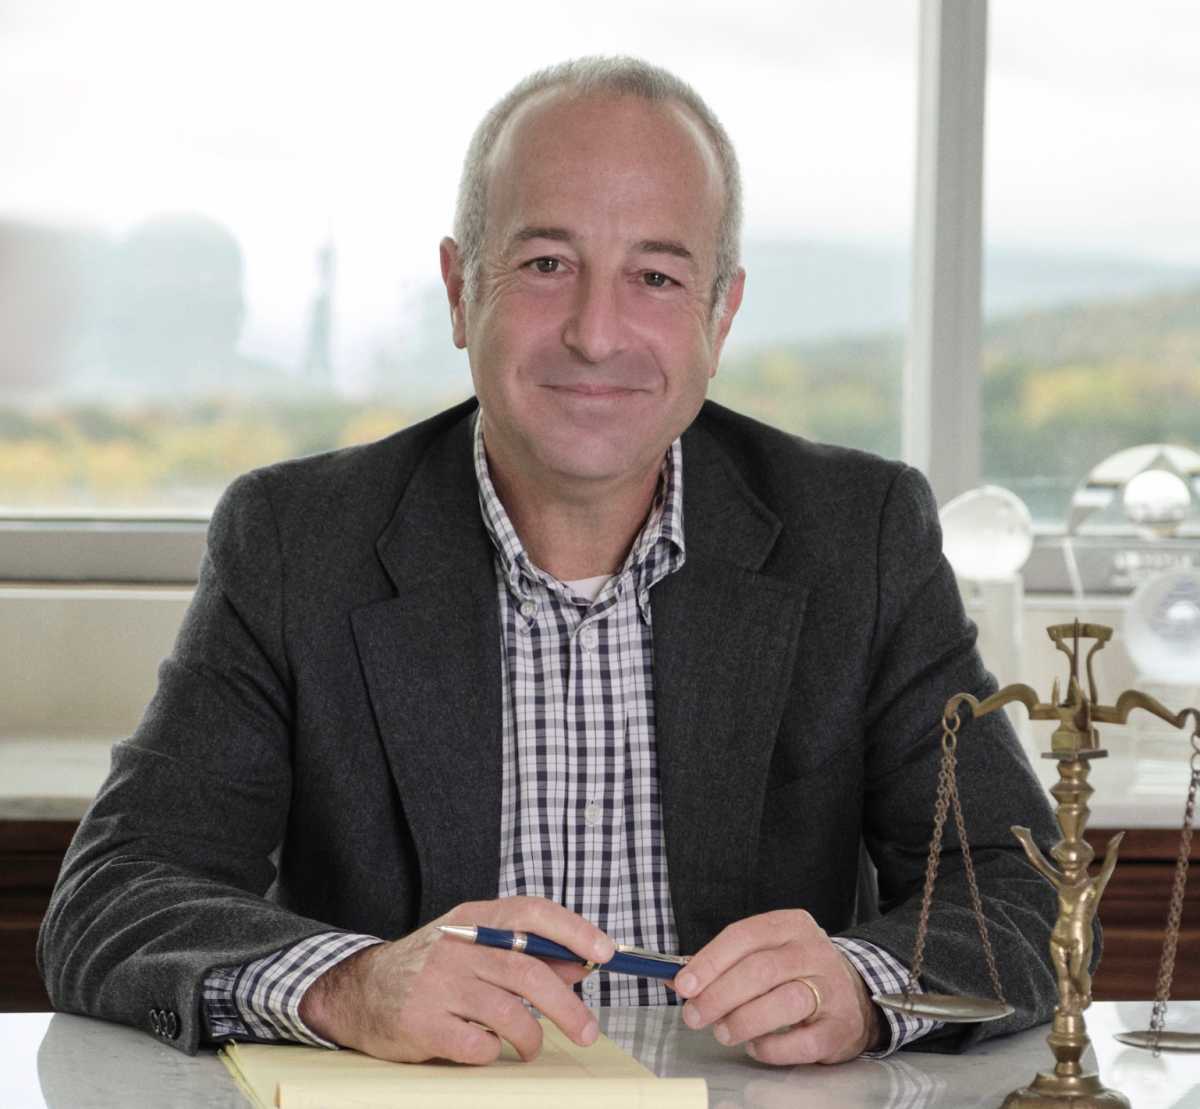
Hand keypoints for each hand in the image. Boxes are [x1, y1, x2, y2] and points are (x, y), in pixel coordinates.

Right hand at [298, 896, 614, 1063]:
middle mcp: (457, 945)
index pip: (533, 913)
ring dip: (533, 1037)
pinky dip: (492, 1051)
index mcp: (475, 918)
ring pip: (508, 1012)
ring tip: (532, 1047)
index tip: (605, 953)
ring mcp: (438, 984)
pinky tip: (486, 1047)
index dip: (574, 930)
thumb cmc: (432, 968)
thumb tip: (581, 965)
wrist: (361, 991)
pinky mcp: (422, 1023)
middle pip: (528, 971)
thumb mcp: (477, 946)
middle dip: (568, 1005)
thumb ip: (527, 952)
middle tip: (588, 1030)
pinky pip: (476, 1045)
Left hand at [672, 909, 882, 1064]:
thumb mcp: (765, 953)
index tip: (685, 984)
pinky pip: (803, 1041)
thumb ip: (725, 965)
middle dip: (720, 994)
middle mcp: (813, 951)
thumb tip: (679, 981)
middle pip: (761, 969)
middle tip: (695, 1015)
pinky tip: (756, 1046)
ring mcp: (831, 988)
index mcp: (790, 925)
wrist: (854, 995)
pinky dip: (772, 1047)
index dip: (710, 960)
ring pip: (784, 1001)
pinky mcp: (840, 1027)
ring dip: (743, 1020)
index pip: (744, 935)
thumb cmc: (797, 972)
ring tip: (722, 1032)